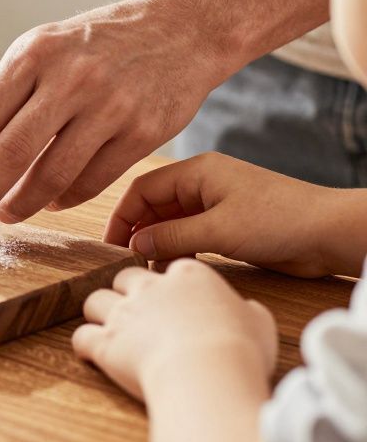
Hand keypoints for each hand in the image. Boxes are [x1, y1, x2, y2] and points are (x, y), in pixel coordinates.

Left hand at [0, 0, 224, 238]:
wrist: (180, 26)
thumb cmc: (97, 45)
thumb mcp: (44, 49)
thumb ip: (7, 97)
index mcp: (32, 54)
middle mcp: (69, 78)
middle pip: (8, 154)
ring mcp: (109, 105)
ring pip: (51, 175)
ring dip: (20, 204)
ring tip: (4, 215)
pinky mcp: (143, 131)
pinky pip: (91, 182)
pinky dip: (64, 199)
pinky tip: (51, 201)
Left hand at [73, 260, 275, 402]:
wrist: (208, 372)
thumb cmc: (240, 348)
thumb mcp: (259, 323)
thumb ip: (248, 312)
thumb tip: (248, 312)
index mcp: (189, 276)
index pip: (171, 268)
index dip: (170, 284)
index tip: (173, 297)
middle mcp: (150, 288)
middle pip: (124, 277)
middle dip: (125, 291)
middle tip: (134, 310)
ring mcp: (123, 314)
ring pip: (94, 299)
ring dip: (99, 313)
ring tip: (107, 328)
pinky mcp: (105, 342)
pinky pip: (82, 336)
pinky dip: (84, 345)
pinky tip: (91, 354)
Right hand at [107, 152, 365, 277]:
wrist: (330, 233)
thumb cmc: (280, 221)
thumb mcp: (218, 230)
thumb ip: (172, 237)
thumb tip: (135, 246)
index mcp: (198, 171)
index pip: (143, 189)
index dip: (122, 216)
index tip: (111, 245)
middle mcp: (203, 184)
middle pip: (154, 205)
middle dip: (137, 232)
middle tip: (126, 262)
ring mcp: (216, 204)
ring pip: (171, 222)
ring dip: (158, 243)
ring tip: (149, 270)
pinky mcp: (229, 225)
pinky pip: (190, 234)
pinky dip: (178, 249)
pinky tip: (175, 267)